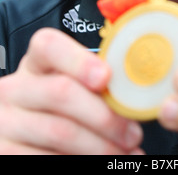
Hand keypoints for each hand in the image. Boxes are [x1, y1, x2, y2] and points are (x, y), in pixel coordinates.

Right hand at [0, 28, 143, 154]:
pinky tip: (103, 164)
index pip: (48, 46)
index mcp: (35, 64)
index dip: (78, 60)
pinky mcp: (5, 153)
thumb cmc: (60, 109)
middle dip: (104, 115)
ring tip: (125, 153)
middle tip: (133, 132)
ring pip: (61, 131)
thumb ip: (94, 83)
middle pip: (61, 92)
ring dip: (101, 146)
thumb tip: (133, 92)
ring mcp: (7, 122)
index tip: (106, 77)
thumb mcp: (71, 88)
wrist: (27, 137)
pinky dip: (84, 162)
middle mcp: (15, 89)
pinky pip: (48, 158)